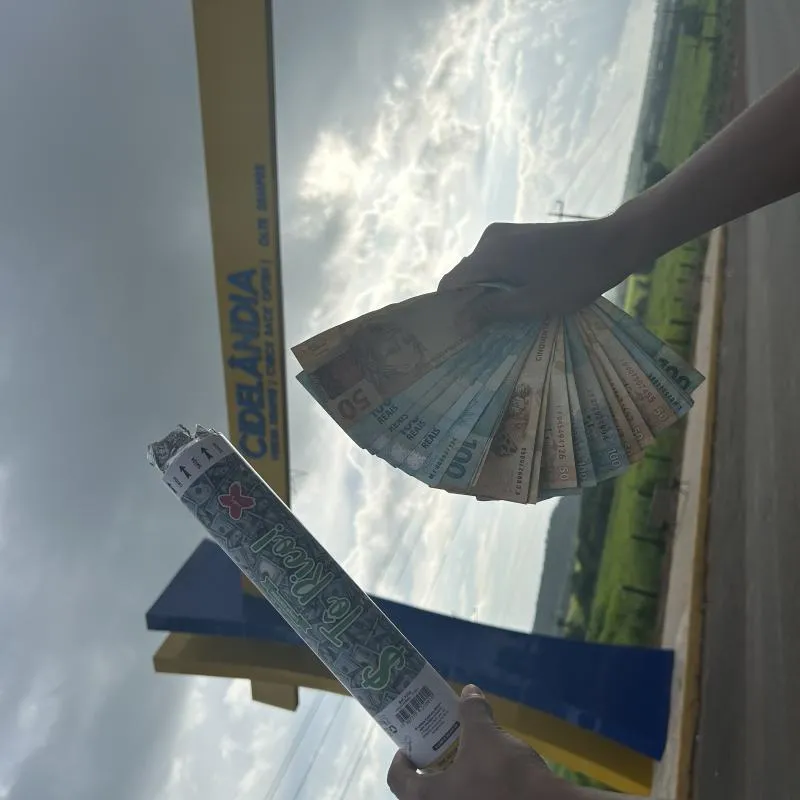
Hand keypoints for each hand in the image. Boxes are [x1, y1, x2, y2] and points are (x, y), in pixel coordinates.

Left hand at [387, 685, 581, 799]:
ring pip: (446, 799)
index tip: (411, 746)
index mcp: (428, 797)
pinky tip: (488, 777)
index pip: (397, 780)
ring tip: (466, 759)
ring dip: (451, 783)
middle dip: (428, 770)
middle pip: (420, 794)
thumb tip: (469, 690)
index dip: (400, 760)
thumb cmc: (503, 774)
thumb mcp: (485, 735)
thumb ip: (472, 711)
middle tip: (440, 749)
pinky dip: (471, 792)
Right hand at [437, 217, 638, 320]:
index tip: (460, 332)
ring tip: (503, 318)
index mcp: (489, 254)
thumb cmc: (572, 278)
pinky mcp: (520, 234)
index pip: (451, 283)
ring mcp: (505, 233)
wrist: (611, 244)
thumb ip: (491, 312)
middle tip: (484, 332)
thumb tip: (458, 323)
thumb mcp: (530, 303)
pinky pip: (498, 260)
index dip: (451, 309)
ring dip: (489, 292)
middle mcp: (489, 238)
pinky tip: (518, 298)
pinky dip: (501, 280)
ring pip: (483, 269)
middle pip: (467, 275)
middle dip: (471, 302)